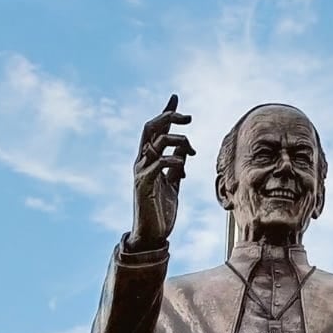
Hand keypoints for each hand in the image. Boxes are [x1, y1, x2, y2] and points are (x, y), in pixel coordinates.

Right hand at [128, 94, 195, 250]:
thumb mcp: (173, 183)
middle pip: (151, 128)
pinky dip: (172, 159)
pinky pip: (157, 164)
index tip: (175, 97)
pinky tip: (183, 165)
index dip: (165, 112)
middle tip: (188, 117)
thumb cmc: (161, 211)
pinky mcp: (143, 184)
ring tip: (191, 148)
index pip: (155, 130)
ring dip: (176, 139)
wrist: (151, 235)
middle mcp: (142, 162)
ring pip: (155, 142)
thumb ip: (176, 165)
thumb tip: (185, 150)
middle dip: (168, 117)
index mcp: (149, 160)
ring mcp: (141, 172)